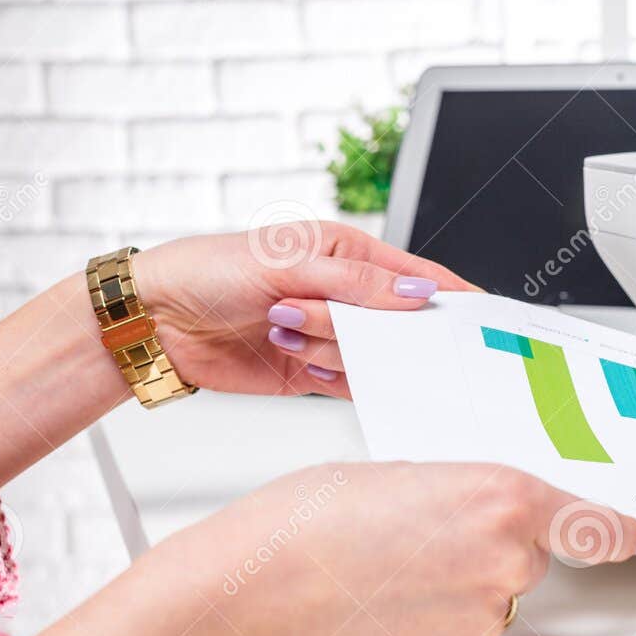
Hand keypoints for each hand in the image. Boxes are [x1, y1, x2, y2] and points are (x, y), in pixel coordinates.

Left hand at [134, 222, 474, 398]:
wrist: (154, 321)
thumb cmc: (207, 271)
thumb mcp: (285, 263)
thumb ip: (355, 283)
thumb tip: (416, 294)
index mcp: (347, 253)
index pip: (415, 276)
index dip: (450, 293)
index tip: (481, 312)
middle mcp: (344, 295)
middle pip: (396, 323)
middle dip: (370, 327)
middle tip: (324, 319)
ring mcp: (330, 335)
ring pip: (370, 356)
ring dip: (330, 348)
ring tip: (283, 329)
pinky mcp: (312, 371)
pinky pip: (347, 383)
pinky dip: (329, 377)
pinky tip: (299, 364)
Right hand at [181, 461, 635, 635]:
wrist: (250, 601)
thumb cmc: (302, 527)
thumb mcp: (398, 475)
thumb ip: (460, 491)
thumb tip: (478, 512)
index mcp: (499, 497)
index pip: (591, 521)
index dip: (613, 530)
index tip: (630, 535)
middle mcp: (506, 561)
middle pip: (529, 554)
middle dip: (489, 547)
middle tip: (418, 541)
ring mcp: (485, 619)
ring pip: (494, 598)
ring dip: (458, 588)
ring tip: (385, 577)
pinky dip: (435, 627)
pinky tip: (383, 612)